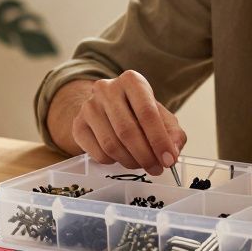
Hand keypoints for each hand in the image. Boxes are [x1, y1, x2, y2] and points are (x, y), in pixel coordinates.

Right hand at [69, 71, 186, 174]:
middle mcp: (107, 89)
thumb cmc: (138, 112)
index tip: (169, 160)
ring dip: (131, 162)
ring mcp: (89, 106)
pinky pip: (98, 154)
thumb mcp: (161, 117)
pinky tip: (122, 156)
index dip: (159, 140)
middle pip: (127, 131)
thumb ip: (173, 133)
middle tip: (157, 169)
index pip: (147, 112)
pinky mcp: (78, 125)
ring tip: (142, 164)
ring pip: (111, 145)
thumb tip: (172, 152)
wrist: (106, 108)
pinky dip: (114, 162)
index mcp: (132, 81)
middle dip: (145, 156)